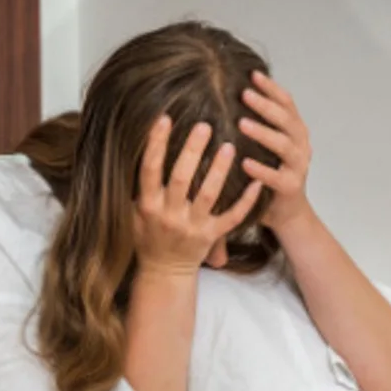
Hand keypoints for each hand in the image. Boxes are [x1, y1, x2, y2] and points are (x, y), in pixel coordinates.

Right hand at [135, 115, 262, 276]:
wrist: (164, 273)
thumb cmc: (148, 237)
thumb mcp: (134, 212)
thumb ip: (139, 185)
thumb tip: (138, 146)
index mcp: (148, 206)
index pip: (150, 169)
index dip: (156, 144)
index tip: (164, 118)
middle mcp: (169, 216)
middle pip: (181, 178)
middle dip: (192, 150)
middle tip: (205, 125)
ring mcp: (192, 227)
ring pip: (208, 195)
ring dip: (219, 170)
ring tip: (229, 146)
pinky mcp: (211, 236)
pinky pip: (232, 218)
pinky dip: (246, 201)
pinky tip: (257, 183)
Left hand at [239, 71, 313, 231]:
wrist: (286, 212)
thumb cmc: (270, 173)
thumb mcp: (268, 145)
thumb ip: (259, 124)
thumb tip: (232, 93)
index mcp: (296, 131)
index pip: (287, 103)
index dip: (271, 88)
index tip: (252, 74)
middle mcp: (301, 145)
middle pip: (286, 120)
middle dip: (265, 105)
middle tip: (244, 93)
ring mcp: (298, 166)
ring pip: (283, 145)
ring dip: (263, 132)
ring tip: (242, 123)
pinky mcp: (291, 187)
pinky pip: (276, 177)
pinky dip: (260, 169)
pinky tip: (244, 163)